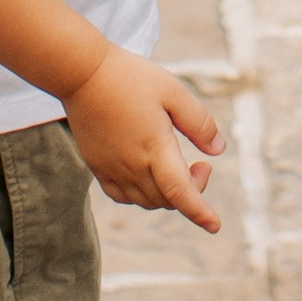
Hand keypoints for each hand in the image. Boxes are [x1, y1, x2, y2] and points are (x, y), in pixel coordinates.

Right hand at [63, 46, 223, 230]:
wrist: (84, 74)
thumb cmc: (132, 78)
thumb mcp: (174, 92)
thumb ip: (198, 123)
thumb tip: (217, 150)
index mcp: (155, 149)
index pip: (180, 193)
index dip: (200, 212)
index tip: (215, 226)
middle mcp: (132, 167)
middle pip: (167, 199)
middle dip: (191, 190)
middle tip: (200, 165)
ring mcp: (112, 170)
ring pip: (145, 201)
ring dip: (168, 195)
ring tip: (177, 166)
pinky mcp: (97, 167)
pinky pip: (122, 196)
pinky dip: (141, 195)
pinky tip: (147, 176)